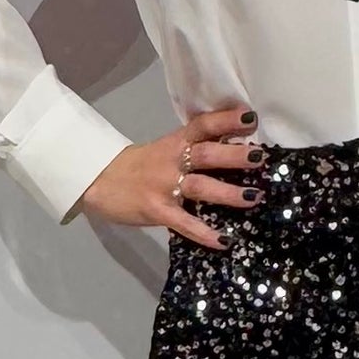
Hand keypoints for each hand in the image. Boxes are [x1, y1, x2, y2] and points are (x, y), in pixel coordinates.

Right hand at [77, 104, 265, 248]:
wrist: (98, 181)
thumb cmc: (137, 167)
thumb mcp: (163, 150)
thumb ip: (191, 149)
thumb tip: (230, 149)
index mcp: (174, 143)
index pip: (202, 126)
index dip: (226, 120)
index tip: (251, 117)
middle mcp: (172, 161)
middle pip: (206, 154)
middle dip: (234, 155)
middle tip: (260, 156)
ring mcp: (164, 186)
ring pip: (201, 187)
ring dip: (229, 192)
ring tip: (254, 197)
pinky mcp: (157, 211)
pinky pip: (184, 223)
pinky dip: (204, 233)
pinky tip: (224, 241)